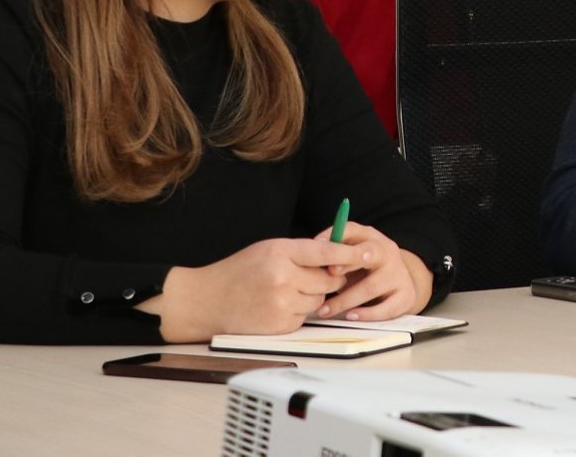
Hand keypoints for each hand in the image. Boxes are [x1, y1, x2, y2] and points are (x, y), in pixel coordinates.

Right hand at [140, 237, 361, 341]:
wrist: (206, 300)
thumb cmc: (238, 272)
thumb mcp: (268, 249)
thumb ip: (301, 252)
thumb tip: (337, 258)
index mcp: (280, 252)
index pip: (325, 251)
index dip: (349, 253)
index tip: (370, 253)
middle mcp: (282, 278)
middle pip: (327, 280)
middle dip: (323, 279)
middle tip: (301, 277)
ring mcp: (281, 304)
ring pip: (318, 300)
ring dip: (309, 297)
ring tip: (282, 291)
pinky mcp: (280, 325)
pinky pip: (305, 317)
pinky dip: (296, 312)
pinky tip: (274, 306)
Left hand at [316, 222, 432, 321]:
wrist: (398, 281)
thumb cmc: (365, 267)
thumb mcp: (351, 254)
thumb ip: (334, 251)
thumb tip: (312, 248)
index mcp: (371, 238)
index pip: (353, 231)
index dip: (336, 240)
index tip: (318, 251)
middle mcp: (388, 252)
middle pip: (370, 253)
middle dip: (348, 262)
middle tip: (329, 274)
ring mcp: (399, 274)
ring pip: (371, 286)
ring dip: (345, 299)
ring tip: (325, 310)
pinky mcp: (406, 296)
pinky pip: (386, 308)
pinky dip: (367, 314)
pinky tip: (350, 316)